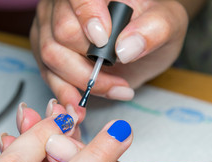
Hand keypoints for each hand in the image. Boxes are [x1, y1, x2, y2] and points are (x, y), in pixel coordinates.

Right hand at [30, 0, 187, 120]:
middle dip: (90, 65)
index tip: (103, 41)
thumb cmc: (149, 27)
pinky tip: (82, 101)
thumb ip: (153, 30)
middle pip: (62, 33)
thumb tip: (126, 48)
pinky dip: (65, 92)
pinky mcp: (44, 48)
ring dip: (81, 81)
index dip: (87, 17)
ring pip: (50, 55)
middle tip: (119, 83)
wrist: (137, 42)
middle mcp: (65, 3)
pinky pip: (47, 73)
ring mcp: (50, 26)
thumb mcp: (167, 24)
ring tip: (111, 90)